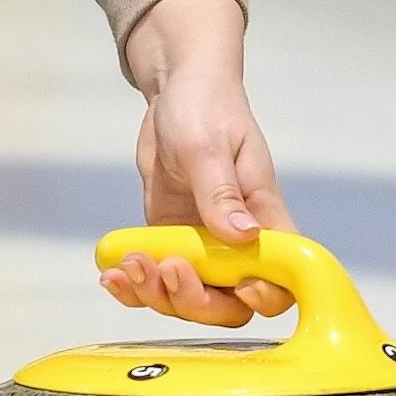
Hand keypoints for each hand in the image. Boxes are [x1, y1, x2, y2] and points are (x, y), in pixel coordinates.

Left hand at [103, 0, 293, 329]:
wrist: (177, 92)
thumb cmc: (205, 107)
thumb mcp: (207, 147)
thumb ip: (222, 194)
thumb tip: (244, 238)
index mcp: (263, 216)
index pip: (283, 277)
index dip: (265, 295)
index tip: (237, 284)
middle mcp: (237, 241)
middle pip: (230, 304)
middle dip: (196, 300)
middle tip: (166, 268)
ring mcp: (203, 246)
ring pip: (190, 299)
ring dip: (157, 295)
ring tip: (129, 266)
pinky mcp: (172, 241)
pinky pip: (156, 280)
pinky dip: (134, 286)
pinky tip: (113, 274)